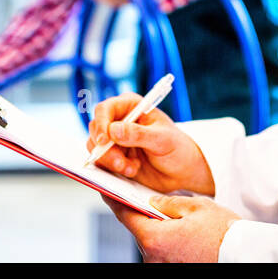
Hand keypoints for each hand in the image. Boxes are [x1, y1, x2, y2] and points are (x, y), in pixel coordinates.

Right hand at [87, 93, 214, 195]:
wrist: (181, 172)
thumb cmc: (177, 148)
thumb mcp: (162, 139)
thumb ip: (139, 134)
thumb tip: (114, 130)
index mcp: (131, 107)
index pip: (105, 109)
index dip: (101, 124)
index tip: (105, 140)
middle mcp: (119, 121)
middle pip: (96, 130)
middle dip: (105, 149)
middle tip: (120, 163)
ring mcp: (114, 141)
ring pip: (96, 149)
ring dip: (110, 161)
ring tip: (131, 169)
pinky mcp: (113, 158)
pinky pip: (101, 163)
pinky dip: (112, 170)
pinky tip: (132, 171)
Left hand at [103, 194, 239, 262]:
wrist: (244, 255)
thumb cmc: (224, 233)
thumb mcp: (196, 207)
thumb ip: (167, 202)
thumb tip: (151, 200)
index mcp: (155, 238)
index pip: (125, 215)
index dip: (114, 200)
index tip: (105, 189)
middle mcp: (153, 257)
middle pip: (138, 229)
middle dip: (140, 213)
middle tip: (142, 197)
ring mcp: (161, 266)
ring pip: (151, 241)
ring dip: (155, 228)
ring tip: (168, 215)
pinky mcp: (170, 269)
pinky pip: (161, 251)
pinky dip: (165, 240)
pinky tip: (177, 231)